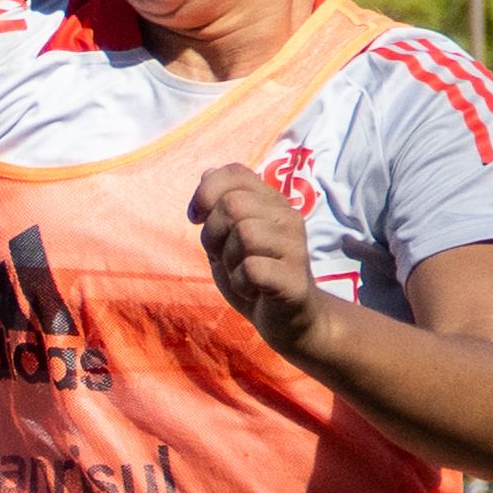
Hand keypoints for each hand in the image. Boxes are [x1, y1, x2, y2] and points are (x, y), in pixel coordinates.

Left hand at [189, 162, 327, 355]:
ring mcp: (295, 247)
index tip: (197, 218)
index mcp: (271, 202)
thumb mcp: (228, 238)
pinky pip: (252, 268)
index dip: (206, 192)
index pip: (235, 172)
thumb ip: (219, 207)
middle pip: (234, 205)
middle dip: (213, 233)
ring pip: (245, 234)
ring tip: (240, 273)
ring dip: (228, 260)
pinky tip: (251, 290)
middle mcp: (287, 217)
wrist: (290, 319)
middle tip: (222, 255)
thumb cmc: (256, 275)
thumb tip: (207, 172)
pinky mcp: (294, 278)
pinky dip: (240, 283)